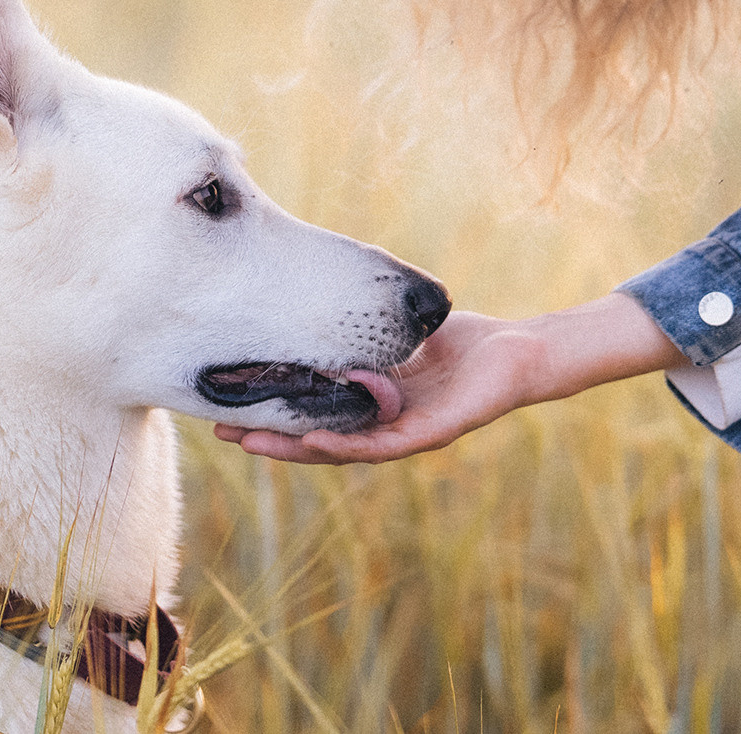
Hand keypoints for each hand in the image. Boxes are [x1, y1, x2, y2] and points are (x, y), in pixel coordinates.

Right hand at [213, 292, 686, 465]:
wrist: (521, 355)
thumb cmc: (463, 345)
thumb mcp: (396, 332)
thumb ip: (360, 325)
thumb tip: (317, 292)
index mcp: (368, 404)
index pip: (310, 411)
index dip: (271, 410)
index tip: (227, 400)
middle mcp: (381, 427)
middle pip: (315, 437)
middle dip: (269, 435)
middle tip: (220, 430)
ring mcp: (404, 436)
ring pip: (340, 448)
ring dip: (295, 447)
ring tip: (251, 442)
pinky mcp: (431, 436)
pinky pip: (382, 444)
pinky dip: (346, 443)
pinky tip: (314, 441)